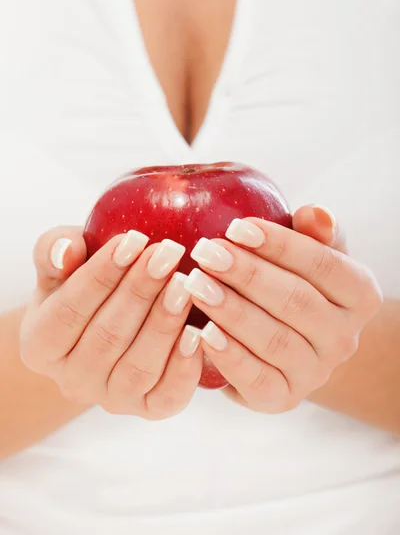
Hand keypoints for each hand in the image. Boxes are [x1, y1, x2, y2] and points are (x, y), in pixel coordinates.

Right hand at [20, 227, 202, 419]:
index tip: (133, 240)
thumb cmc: (85, 285)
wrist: (110, 322)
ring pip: (138, 367)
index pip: (69, 311)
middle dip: (140, 291)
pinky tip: (200, 331)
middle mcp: (72, 380)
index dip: (101, 275)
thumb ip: (54, 251)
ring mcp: (111, 399)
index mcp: (40, 346)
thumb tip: (67, 250)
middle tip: (169, 254)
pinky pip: (167, 396)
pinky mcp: (148, 409)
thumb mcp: (63, 264)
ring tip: (186, 284)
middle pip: (107, 337)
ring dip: (164, 323)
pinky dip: (185, 367)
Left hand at [184, 206, 382, 412]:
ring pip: (275, 340)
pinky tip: (201, 332)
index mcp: (360, 295)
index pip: (322, 264)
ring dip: (231, 311)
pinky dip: (229, 356)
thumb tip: (316, 214)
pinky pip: (257, 380)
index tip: (236, 227)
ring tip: (196, 285)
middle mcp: (344, 337)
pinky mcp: (283, 398)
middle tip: (206, 252)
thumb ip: (315, 232)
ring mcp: (315, 372)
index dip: (280, 245)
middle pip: (296, 302)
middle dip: (246, 274)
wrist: (294, 342)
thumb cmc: (296, 284)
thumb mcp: (311, 253)